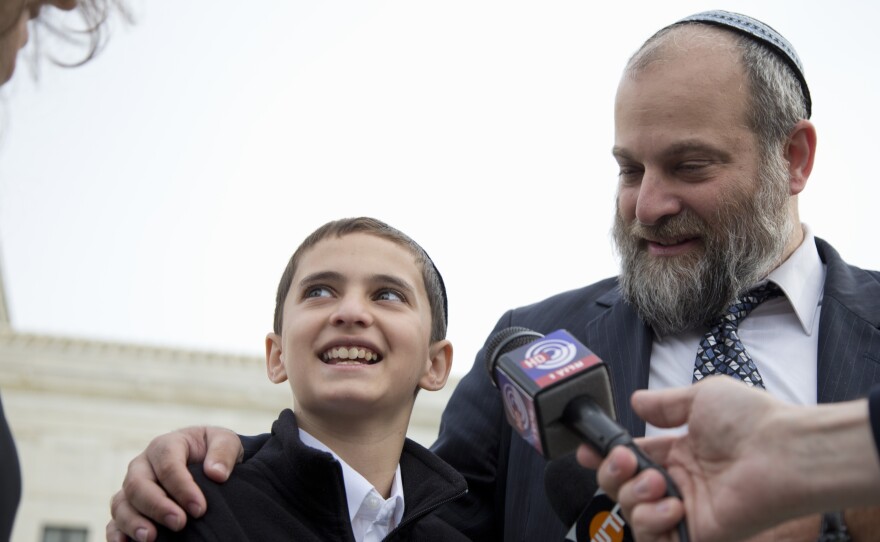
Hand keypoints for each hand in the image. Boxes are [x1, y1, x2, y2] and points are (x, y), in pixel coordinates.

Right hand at [106, 426, 243, 541]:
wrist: (206, 461)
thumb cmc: (214, 451)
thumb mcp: (225, 442)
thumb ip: (224, 452)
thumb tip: (216, 474)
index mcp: (165, 446)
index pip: (168, 465)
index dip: (182, 487)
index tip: (200, 509)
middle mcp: (142, 466)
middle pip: (139, 485)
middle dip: (158, 506)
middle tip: (179, 523)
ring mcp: (132, 488)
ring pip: (122, 504)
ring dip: (133, 522)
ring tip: (151, 538)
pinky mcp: (128, 508)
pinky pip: (113, 521)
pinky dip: (116, 533)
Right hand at [576, 376, 807, 541]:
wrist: (784, 452)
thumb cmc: (751, 421)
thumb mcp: (701, 397)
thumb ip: (664, 404)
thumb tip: (637, 402)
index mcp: (679, 453)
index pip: (631, 458)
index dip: (605, 455)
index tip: (586, 449)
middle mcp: (679, 483)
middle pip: (622, 487)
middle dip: (612, 472)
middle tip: (625, 459)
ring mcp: (687, 510)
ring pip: (633, 514)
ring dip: (633, 497)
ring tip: (657, 483)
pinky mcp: (697, 534)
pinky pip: (655, 539)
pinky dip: (653, 523)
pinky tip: (672, 505)